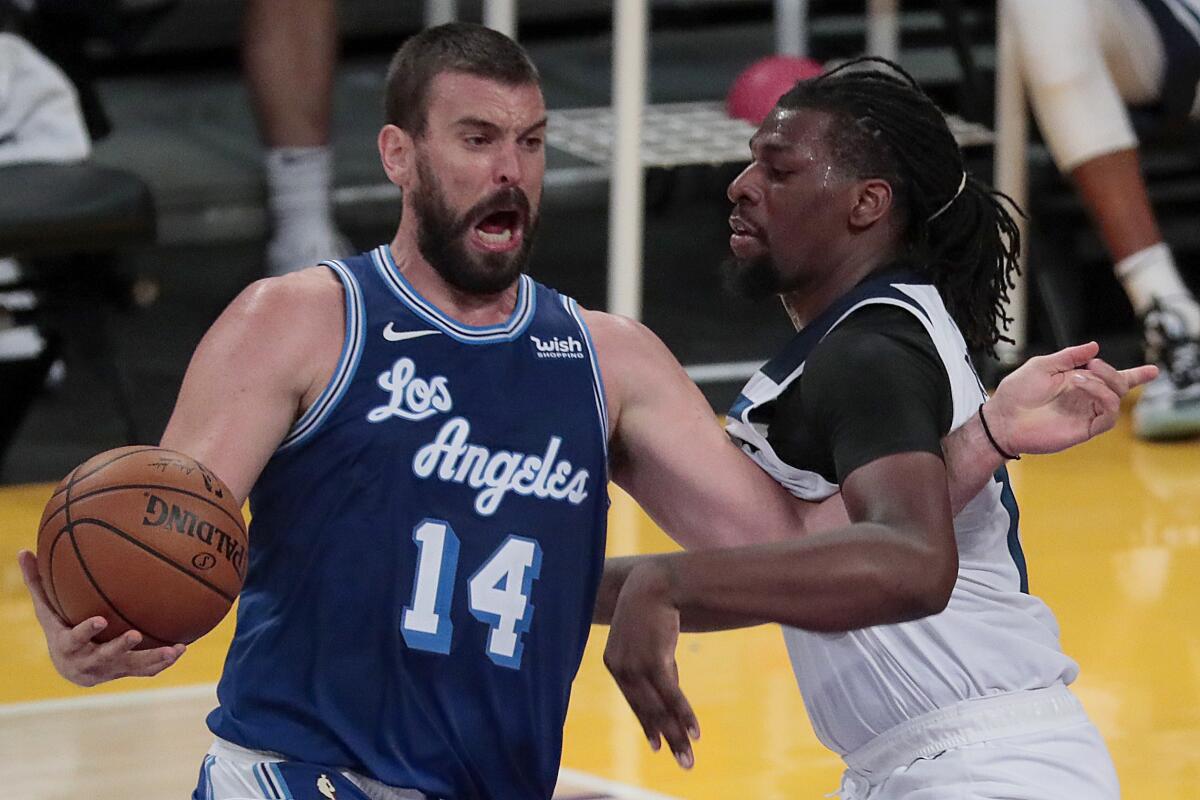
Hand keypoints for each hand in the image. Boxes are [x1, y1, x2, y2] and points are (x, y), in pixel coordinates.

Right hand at [18, 550, 184, 685]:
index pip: (75, 639)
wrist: (71, 668)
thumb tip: (22, 550)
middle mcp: (88, 662)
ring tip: (175, 650)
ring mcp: (109, 670)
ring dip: (153, 659)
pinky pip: (146, 671)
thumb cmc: (59, 628)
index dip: (86, 632)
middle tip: (136, 634)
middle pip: (104, 657)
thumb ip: (37, 583)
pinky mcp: (125, 672)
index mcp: (68, 645)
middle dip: (119, 647)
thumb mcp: (46, 610)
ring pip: (131, 667)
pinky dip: (163, 662)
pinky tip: (182, 648)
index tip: (100, 620)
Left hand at [602, 561, 698, 768]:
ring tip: (689, 755)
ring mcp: (635, 664)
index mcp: (615, 664)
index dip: (648, 725)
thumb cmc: (652, 609)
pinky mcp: (654, 659)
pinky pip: (670, 694)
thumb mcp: (651, 641)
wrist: (654, 583)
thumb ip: (658, 667)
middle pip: (647, 711)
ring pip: (658, 708)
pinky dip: (684, 714)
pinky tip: (695, 731)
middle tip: (682, 763)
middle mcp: (621, 668)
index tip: (657, 747)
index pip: (635, 702)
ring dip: (677, 734)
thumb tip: (671, 695)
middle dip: (666, 739)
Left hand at [985, 342, 1157, 455]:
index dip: (1134, 375)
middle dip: (1112, 372)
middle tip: (1093, 364)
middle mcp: (1085, 399)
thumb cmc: (1017, 392)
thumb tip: (1095, 346)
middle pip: (1118, 386)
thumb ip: (1069, 356)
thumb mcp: (1042, 365)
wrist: (1002, 418)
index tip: (1154, 370)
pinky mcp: (1084, 429)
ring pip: (1115, 399)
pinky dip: (1102, 397)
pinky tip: (1082, 387)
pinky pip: (1107, 416)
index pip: (1112, 379)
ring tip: (1079, 377)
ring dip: (1103, 383)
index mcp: (1078, 382)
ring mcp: (1086, 414)